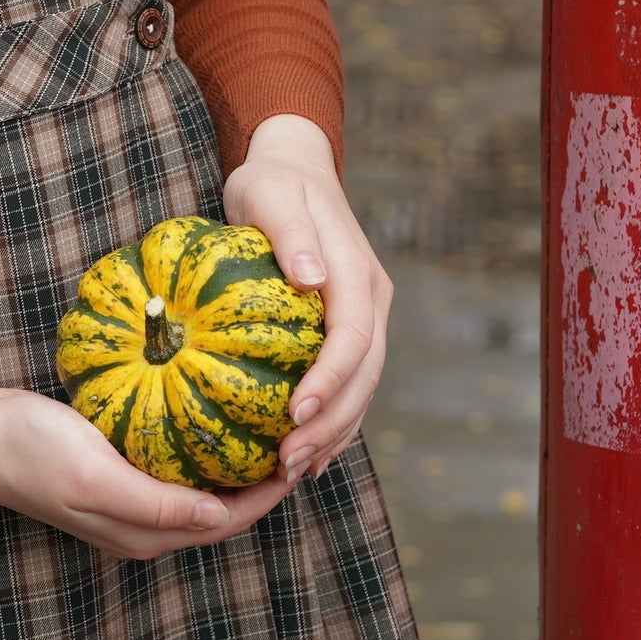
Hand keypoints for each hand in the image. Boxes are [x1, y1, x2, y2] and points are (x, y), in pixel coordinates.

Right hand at [0, 359, 292, 559]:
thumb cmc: (30, 452)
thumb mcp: (96, 476)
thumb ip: (157, 504)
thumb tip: (219, 518)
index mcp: (144, 535)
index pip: (228, 522)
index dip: (270, 494)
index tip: (302, 453)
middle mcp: (142, 527)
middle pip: (222, 512)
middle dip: (263, 482)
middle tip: (296, 435)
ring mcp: (127, 503)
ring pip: (200, 492)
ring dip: (235, 466)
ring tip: (268, 426)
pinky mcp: (114, 476)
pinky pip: (173, 469)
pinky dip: (200, 449)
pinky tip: (211, 415)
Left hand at [221, 113, 392, 484]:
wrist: (294, 169)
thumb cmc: (271, 183)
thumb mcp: (269, 195)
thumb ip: (291, 233)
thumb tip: (310, 277)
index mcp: (356, 274)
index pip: (353, 337)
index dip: (330, 381)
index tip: (296, 416)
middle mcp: (371, 300)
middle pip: (364, 374)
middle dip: (331, 423)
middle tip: (288, 463)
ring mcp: (366, 316)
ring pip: (362, 386)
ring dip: (333, 432)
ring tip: (293, 470)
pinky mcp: (349, 328)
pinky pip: (348, 382)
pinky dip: (332, 420)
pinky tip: (305, 453)